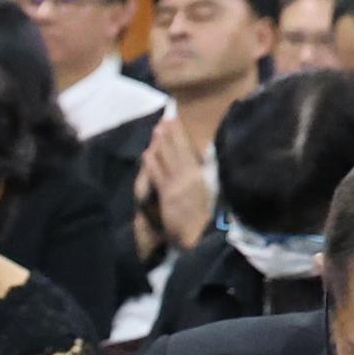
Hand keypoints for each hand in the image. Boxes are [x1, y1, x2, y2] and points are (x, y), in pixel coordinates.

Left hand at [141, 114, 214, 252]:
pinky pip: (158, 174)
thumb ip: (198, 177)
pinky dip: (153, 162)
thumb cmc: (203, 217)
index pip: (190, 151)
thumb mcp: (205, 193)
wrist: (199, 235)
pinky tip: (148, 152)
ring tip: (157, 129)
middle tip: (166, 118)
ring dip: (162, 143)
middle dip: (171, 134)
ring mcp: (179, 184)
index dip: (182, 136)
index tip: (177, 123)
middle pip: (179, 151)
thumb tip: (196, 160)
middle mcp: (191, 177)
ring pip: (168, 159)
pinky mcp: (168, 194)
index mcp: (202, 176)